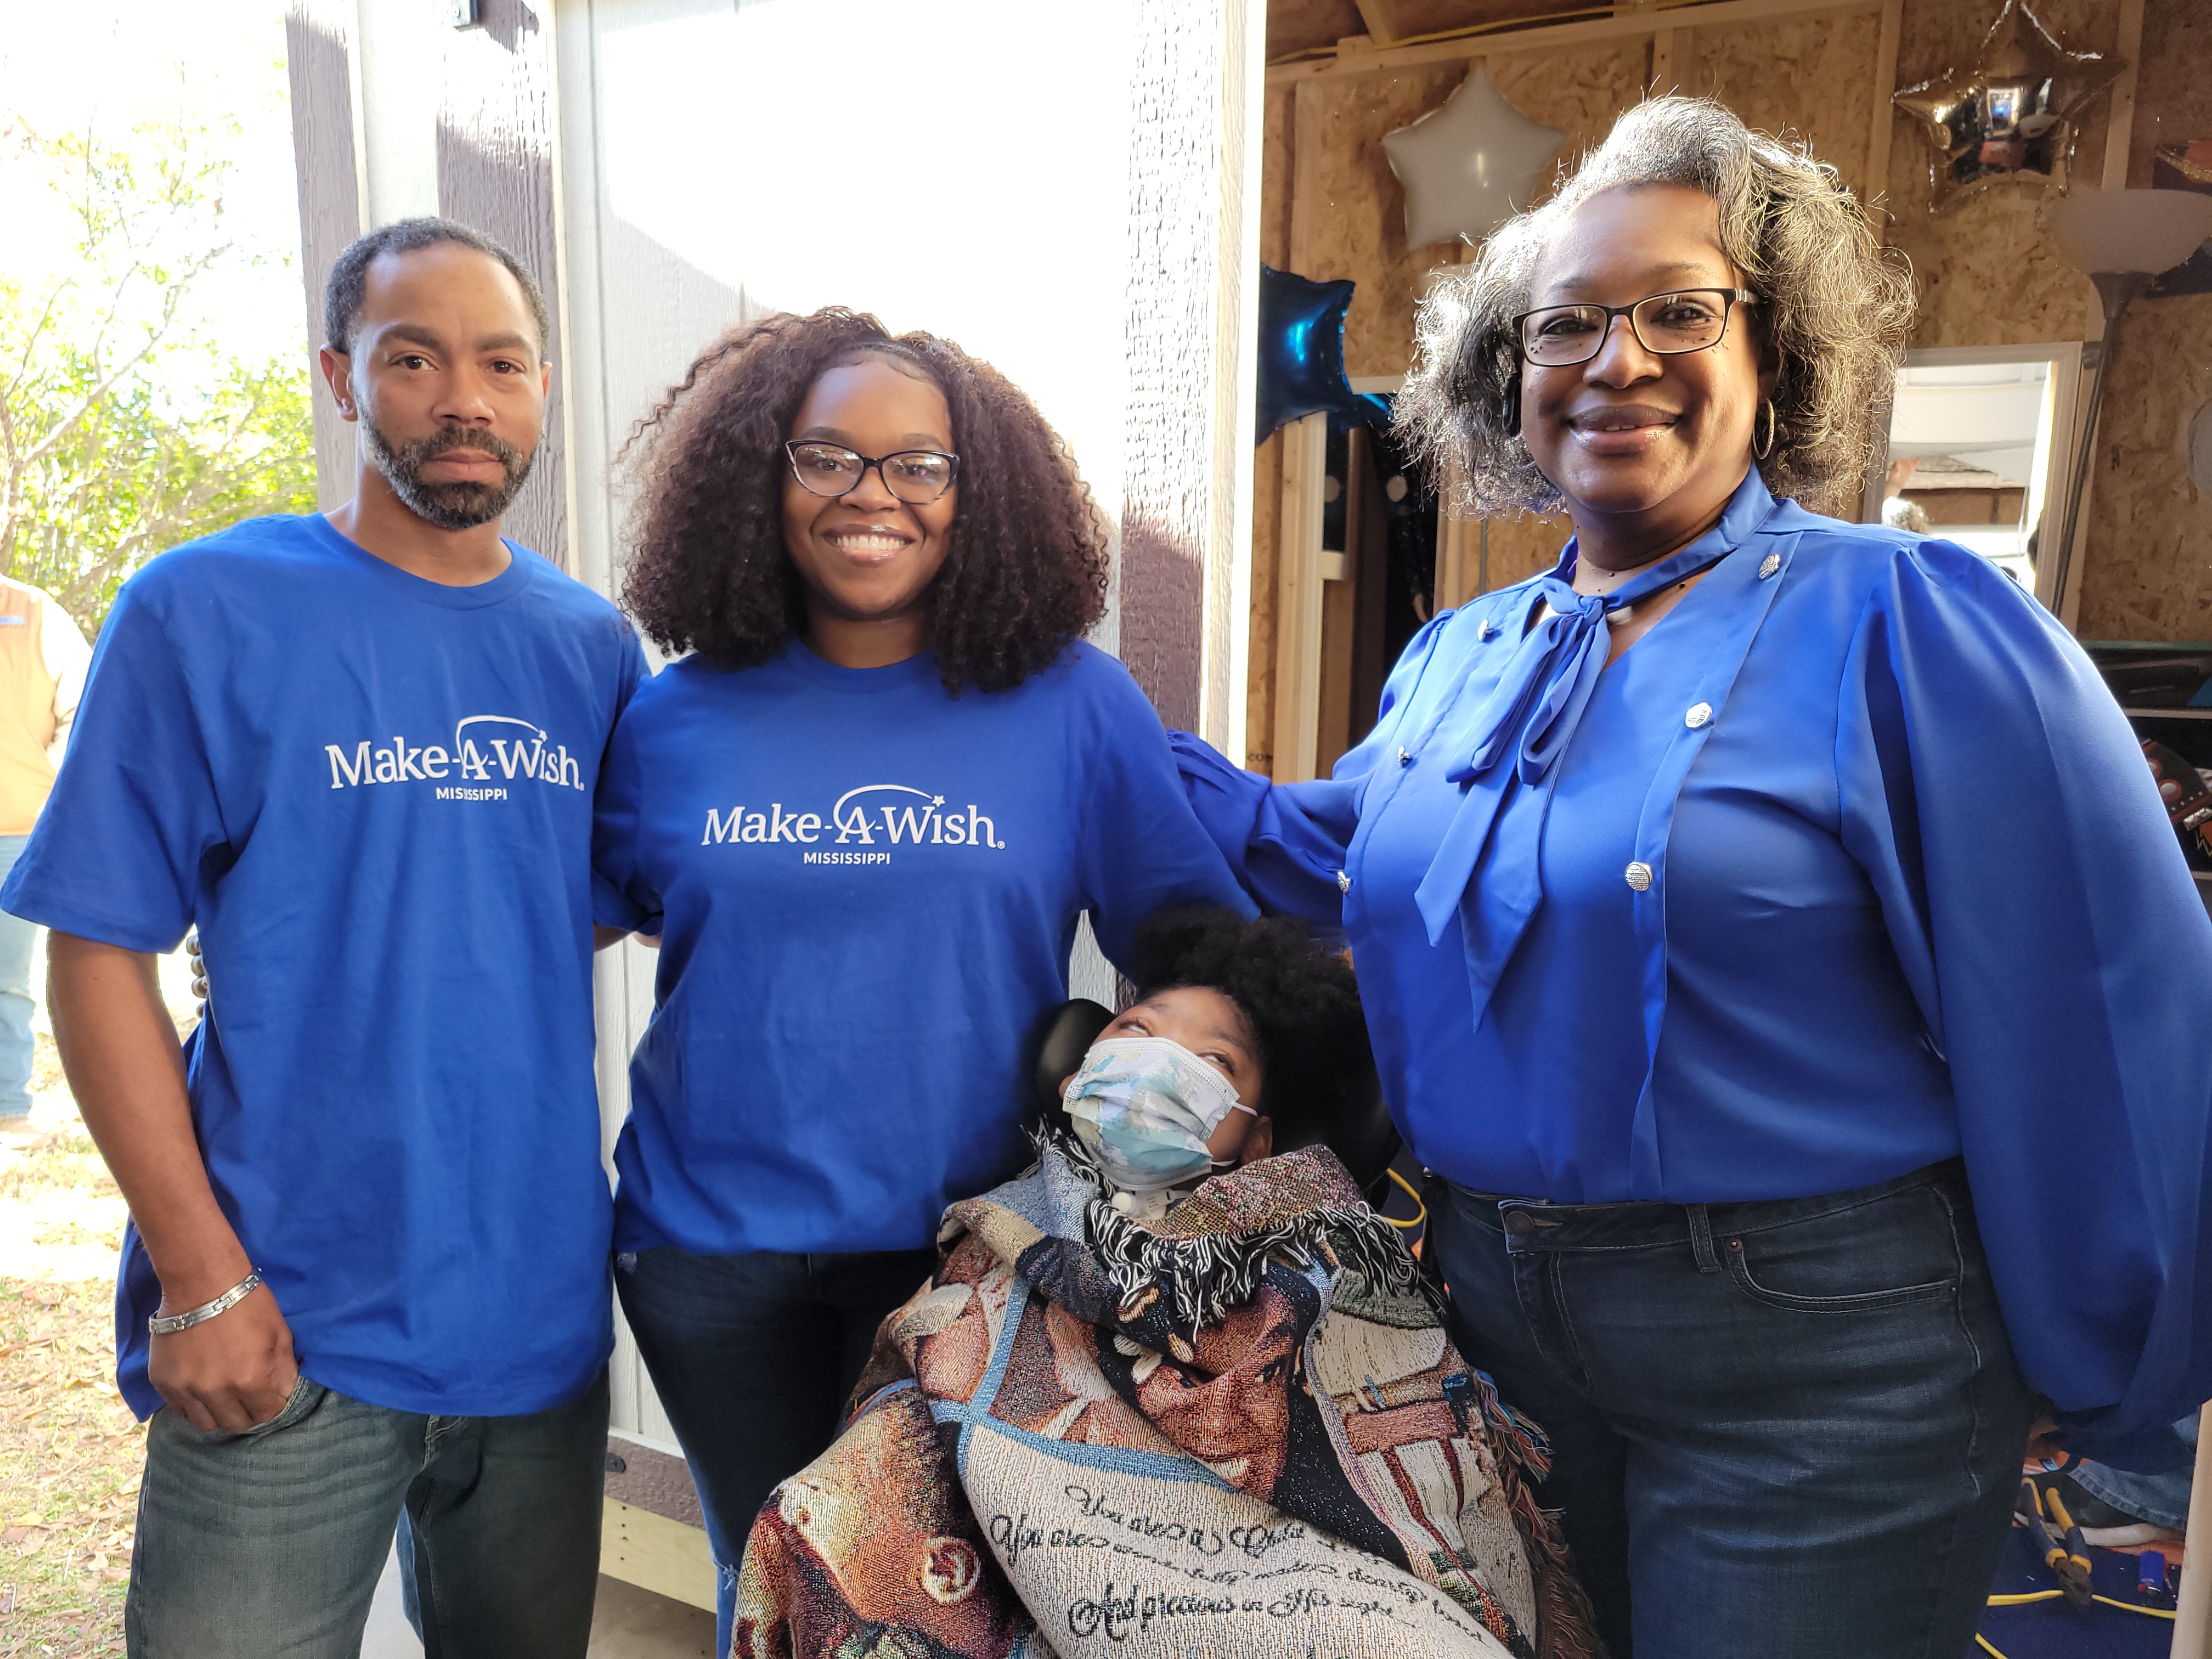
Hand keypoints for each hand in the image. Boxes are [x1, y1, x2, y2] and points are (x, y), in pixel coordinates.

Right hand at [147, 1279, 298, 1431]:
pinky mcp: (163, 1382)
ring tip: (224, 1398)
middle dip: (247, 1413)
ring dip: (219, 1414)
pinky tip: (202, 1389)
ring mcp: (186, 1389)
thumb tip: (285, 1393)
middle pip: (235, 1424)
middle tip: (248, 1398)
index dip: (272, 1406)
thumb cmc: (248, 1303)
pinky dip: (193, 1405)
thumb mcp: (279, 1333)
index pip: (266, 1414)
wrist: (201, 1281)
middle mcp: (216, 1392)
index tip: (270, 1396)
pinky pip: (180, 1409)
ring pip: (205, 1424)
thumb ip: (283, 1369)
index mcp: (251, 1380)